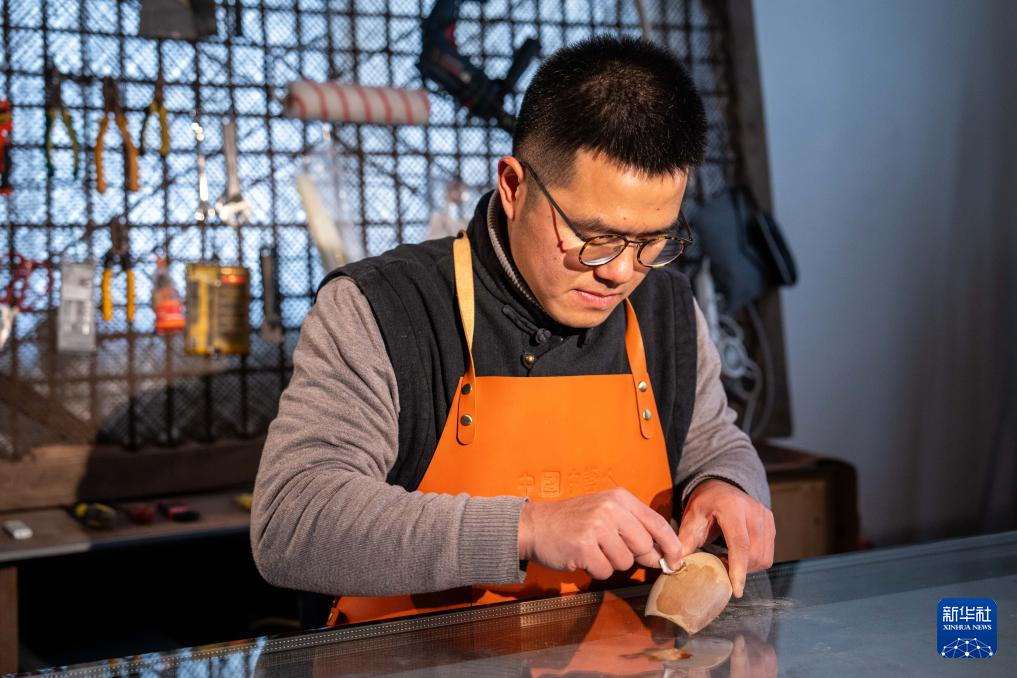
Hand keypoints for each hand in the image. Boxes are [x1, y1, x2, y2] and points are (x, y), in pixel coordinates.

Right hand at [518, 488, 681, 579]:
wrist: (535, 525)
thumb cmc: (573, 521)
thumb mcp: (605, 511)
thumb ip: (633, 527)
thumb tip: (662, 555)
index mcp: (620, 498)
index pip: (657, 522)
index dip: (671, 545)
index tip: (676, 560)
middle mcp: (610, 509)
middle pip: (643, 546)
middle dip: (633, 556)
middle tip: (612, 550)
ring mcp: (596, 527)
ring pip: (624, 562)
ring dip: (611, 563)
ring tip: (593, 550)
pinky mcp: (583, 547)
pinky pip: (605, 571)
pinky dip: (595, 570)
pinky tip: (582, 557)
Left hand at [677, 479, 774, 596]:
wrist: (721, 487)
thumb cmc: (705, 504)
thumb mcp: (691, 518)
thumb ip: (685, 542)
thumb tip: (674, 566)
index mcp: (731, 507)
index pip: (740, 544)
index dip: (738, 569)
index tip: (736, 591)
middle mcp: (753, 510)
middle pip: (754, 554)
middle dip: (739, 569)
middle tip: (720, 564)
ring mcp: (765, 516)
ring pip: (764, 557)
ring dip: (748, 567)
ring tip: (728, 559)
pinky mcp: (771, 524)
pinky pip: (768, 553)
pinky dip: (754, 561)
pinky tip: (738, 554)